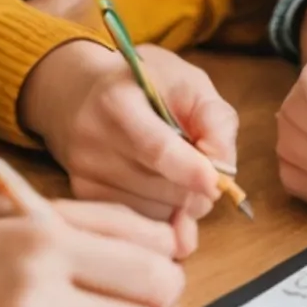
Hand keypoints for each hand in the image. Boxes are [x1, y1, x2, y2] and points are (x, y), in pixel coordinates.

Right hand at [16, 39, 231, 252]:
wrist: (83, 91)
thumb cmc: (147, 85)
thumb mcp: (188, 83)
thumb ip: (215, 120)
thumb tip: (223, 172)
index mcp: (117, 102)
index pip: (157, 149)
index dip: (192, 171)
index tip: (218, 185)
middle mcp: (92, 141)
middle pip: (160, 188)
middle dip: (196, 188)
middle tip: (204, 169)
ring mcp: (84, 173)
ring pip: (153, 213)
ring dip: (180, 204)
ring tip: (176, 172)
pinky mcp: (83, 196)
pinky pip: (136, 223)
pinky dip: (159, 212)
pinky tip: (158, 186)